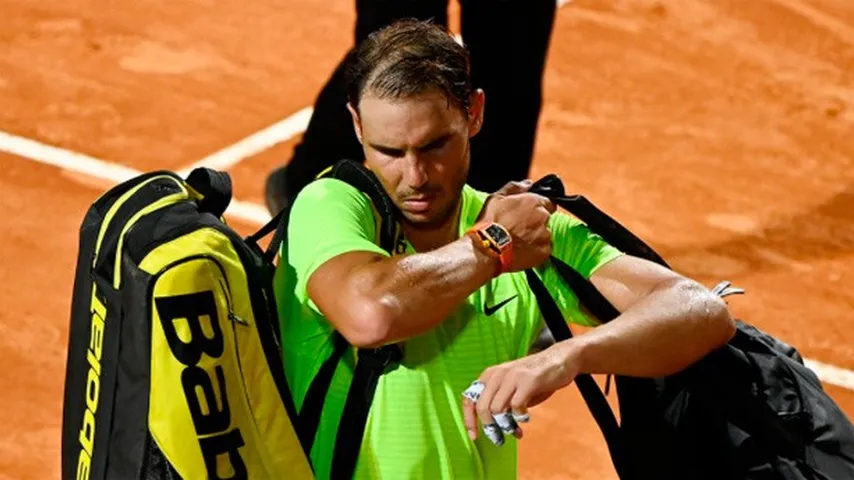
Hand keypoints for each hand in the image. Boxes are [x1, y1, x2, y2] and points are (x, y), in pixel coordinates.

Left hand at [461, 342, 580, 445]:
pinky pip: (517, 406)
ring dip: (506, 426)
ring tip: (515, 431)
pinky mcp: (529, 380)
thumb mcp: (512, 387)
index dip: (469, 420)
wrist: (560, 360)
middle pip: (482, 407)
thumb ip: (501, 402)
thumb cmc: (535, 378)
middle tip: (499, 438)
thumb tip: (494, 428)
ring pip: (497, 408)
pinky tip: (526, 418)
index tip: (473, 436)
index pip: (469, 398)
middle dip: (489, 427)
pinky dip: (520, 417)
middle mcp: (498, 374)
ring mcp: (513, 376)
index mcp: (490, 375)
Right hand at [478, 180, 555, 271]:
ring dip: (536, 237)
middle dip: (535, 222)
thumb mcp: (496, 198)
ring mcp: (545, 236)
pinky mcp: (544, 252)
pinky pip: (544, 250)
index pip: (548, 202)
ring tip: (518, 242)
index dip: (537, 207)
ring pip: (545, 235)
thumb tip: (529, 183)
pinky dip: (535, 251)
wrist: (487, 250)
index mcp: (533, 202)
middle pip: (545, 219)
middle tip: (519, 228)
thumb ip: (515, 187)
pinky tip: (521, 250)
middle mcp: (543, 217)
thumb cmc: (490, 223)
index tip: (527, 214)